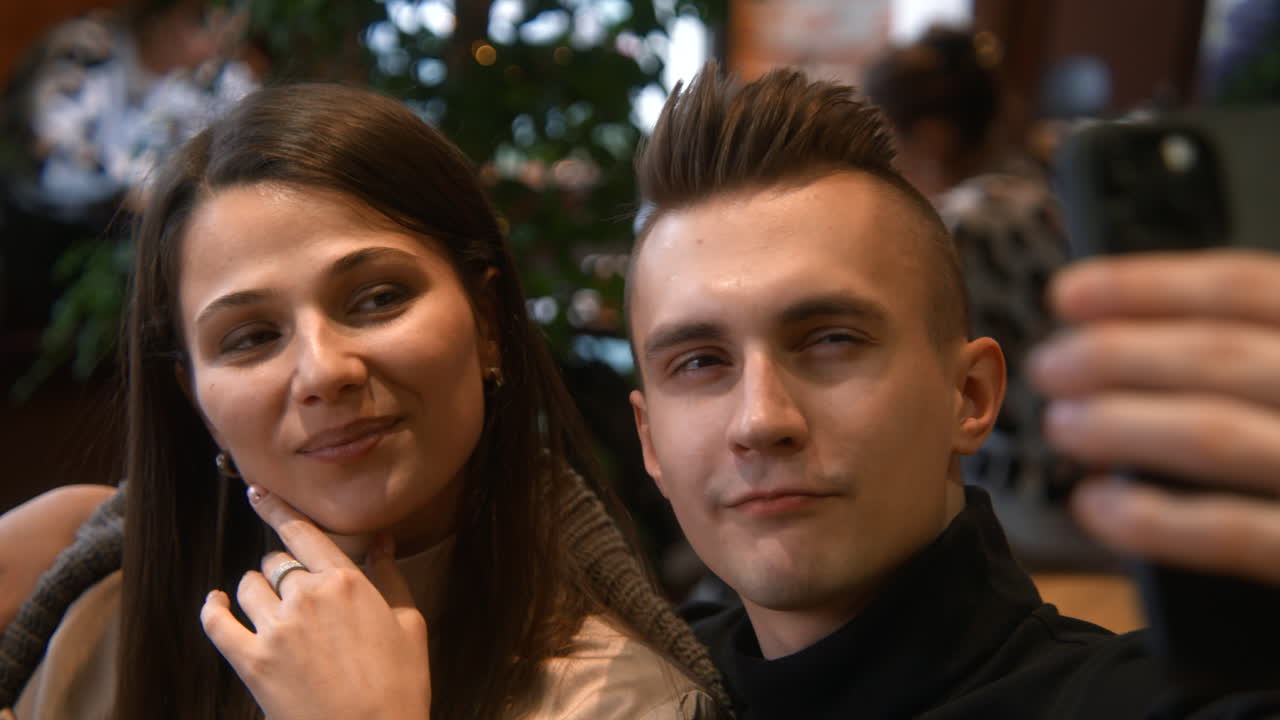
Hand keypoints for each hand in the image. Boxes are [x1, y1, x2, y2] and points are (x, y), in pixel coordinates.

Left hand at [200, 486, 430, 718]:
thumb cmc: (399, 685)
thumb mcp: (408, 625)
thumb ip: (390, 577)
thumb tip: (382, 540)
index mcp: (346, 583)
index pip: (303, 533)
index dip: (277, 509)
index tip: (259, 494)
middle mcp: (306, 598)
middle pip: (277, 562)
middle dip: (281, 568)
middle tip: (292, 587)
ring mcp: (275, 630)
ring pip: (248, 587)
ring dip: (254, 588)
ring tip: (266, 602)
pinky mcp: (252, 663)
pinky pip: (218, 625)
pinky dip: (213, 610)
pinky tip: (215, 604)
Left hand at [1030, 249, 1279, 584]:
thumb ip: (1263, 352)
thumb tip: (1137, 330)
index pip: (1249, 284)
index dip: (1147, 285)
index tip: (1068, 293)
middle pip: (1221, 355)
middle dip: (1116, 355)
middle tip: (1049, 366)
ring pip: (1217, 435)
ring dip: (1121, 426)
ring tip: (1063, 425)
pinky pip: (1237, 534)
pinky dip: (1155, 519)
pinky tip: (1097, 507)